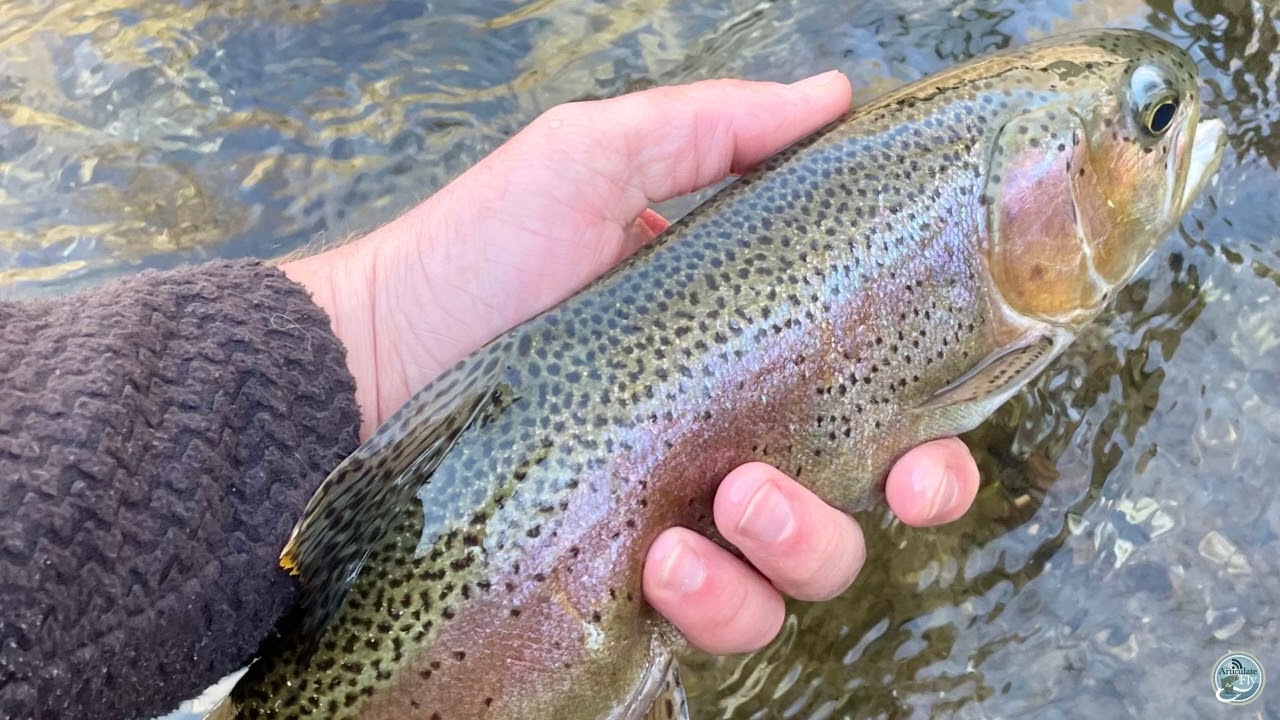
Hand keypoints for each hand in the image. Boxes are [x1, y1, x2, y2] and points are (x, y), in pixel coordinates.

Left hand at [281, 72, 979, 654]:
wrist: (366, 360)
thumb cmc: (474, 253)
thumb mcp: (592, 160)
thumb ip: (716, 129)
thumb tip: (839, 92)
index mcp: (747, 360)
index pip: (872, 419)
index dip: (928, 450)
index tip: (929, 453)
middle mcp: (727, 447)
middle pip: (857, 517)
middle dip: (875, 512)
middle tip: (821, 484)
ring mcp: (678, 521)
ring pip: (793, 584)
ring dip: (788, 553)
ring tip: (715, 510)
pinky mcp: (622, 580)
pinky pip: (711, 627)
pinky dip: (712, 604)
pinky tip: (662, 559)